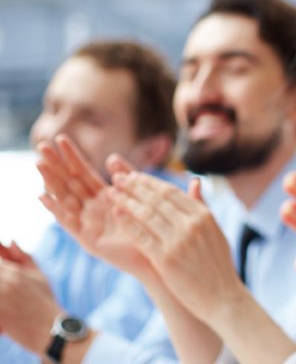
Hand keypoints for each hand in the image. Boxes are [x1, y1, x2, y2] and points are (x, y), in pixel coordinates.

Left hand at [0, 252, 61, 354]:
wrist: (50, 330)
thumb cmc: (45, 302)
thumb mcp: (38, 277)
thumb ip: (23, 257)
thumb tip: (11, 241)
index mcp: (14, 272)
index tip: (3, 265)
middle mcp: (5, 284)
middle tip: (5, 285)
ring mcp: (1, 300)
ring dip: (0, 290)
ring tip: (6, 295)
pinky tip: (3, 314)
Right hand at [36, 136, 154, 281]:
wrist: (159, 257)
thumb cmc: (154, 229)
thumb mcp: (141, 197)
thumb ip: (129, 177)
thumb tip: (112, 156)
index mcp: (106, 197)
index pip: (85, 172)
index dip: (73, 156)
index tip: (61, 137)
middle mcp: (93, 209)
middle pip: (70, 182)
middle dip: (56, 164)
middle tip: (41, 145)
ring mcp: (89, 224)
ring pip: (65, 199)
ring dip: (51, 181)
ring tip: (39, 164)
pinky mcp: (88, 240)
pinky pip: (69, 223)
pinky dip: (56, 210)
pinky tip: (44, 196)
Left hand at [108, 172, 245, 322]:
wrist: (222, 297)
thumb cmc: (218, 265)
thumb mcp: (216, 231)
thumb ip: (202, 207)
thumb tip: (194, 181)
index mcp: (204, 216)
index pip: (171, 192)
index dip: (150, 182)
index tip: (135, 175)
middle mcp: (192, 225)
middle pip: (156, 199)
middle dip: (134, 186)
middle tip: (118, 177)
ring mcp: (178, 241)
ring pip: (146, 214)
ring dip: (126, 201)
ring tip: (111, 192)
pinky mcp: (165, 259)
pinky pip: (141, 237)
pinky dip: (128, 223)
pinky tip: (117, 214)